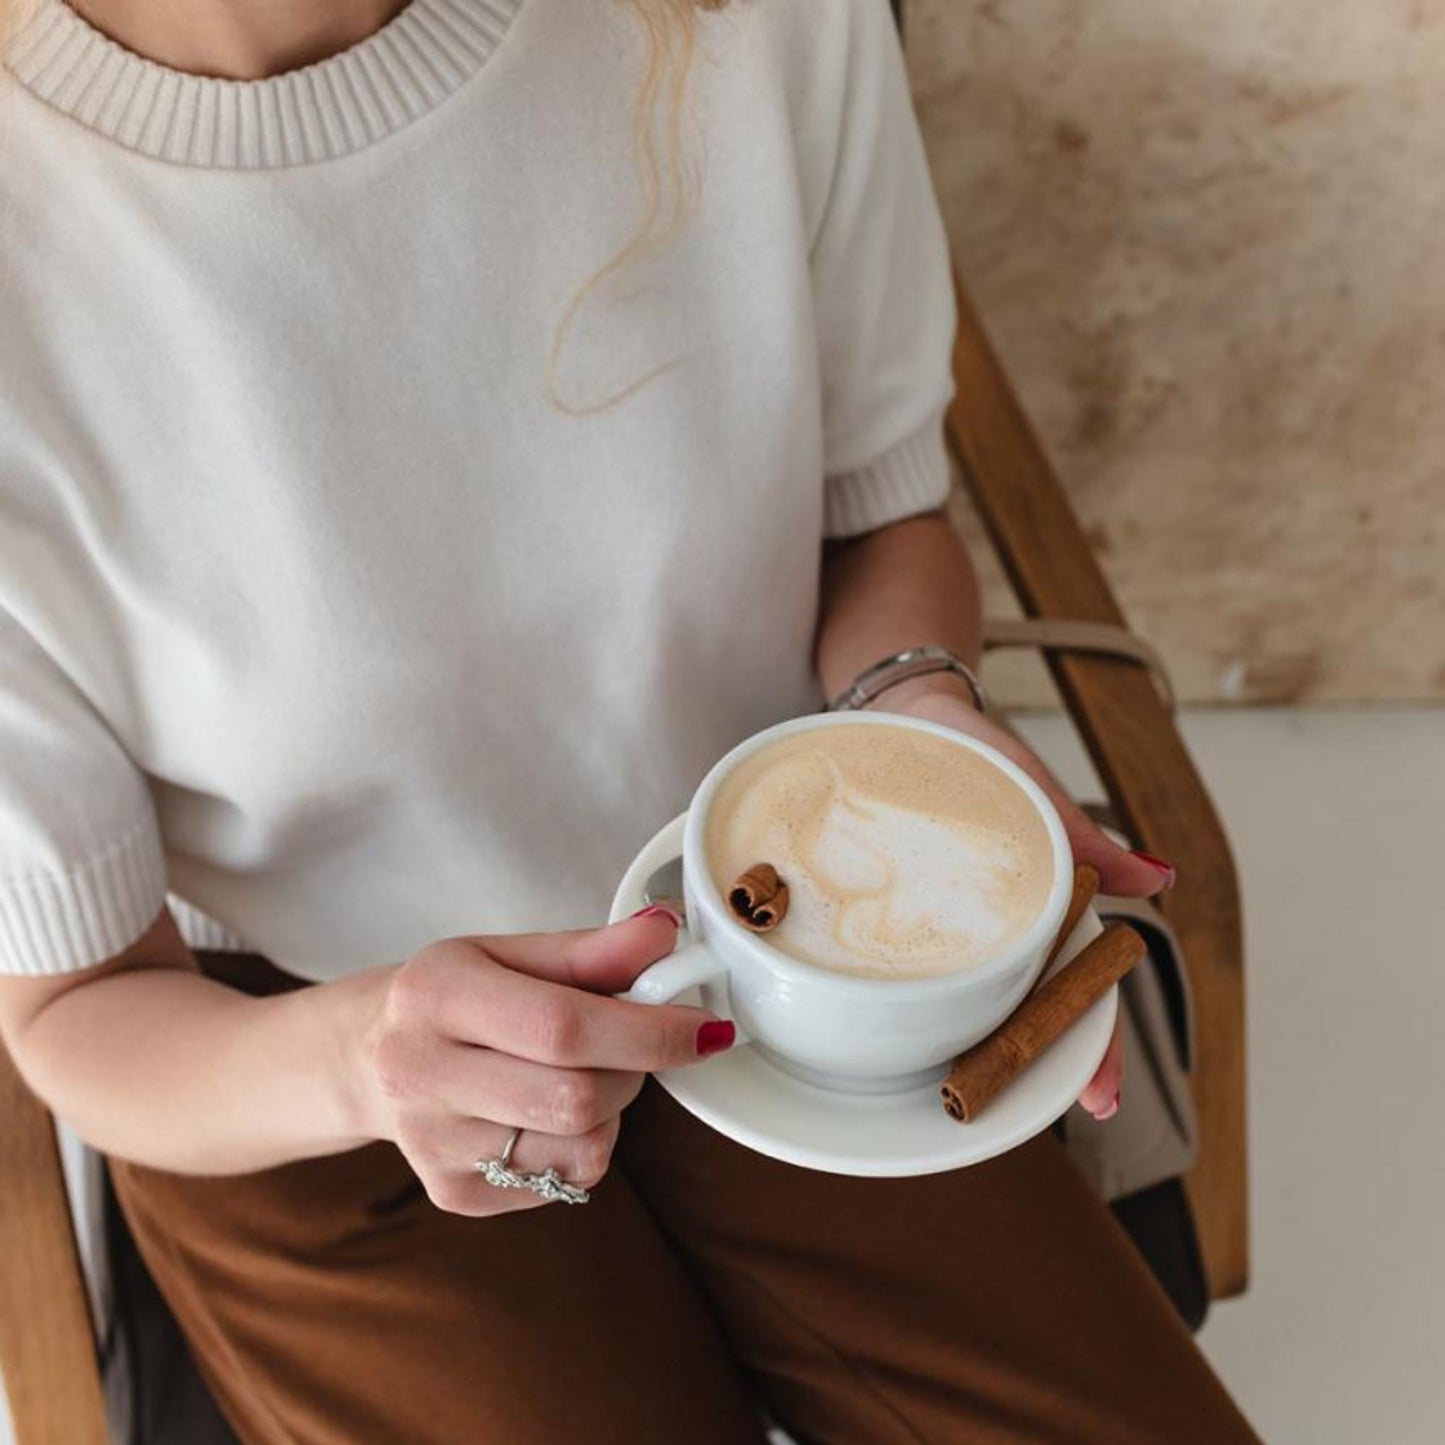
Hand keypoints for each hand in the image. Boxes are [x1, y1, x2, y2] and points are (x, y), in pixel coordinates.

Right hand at [356, 908, 729, 1214]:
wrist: (367, 1057)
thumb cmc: (455, 996)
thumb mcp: (512, 953)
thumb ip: (593, 950)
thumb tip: (667, 935)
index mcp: (436, 994)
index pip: (562, 1026)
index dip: (648, 1031)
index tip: (706, 1028)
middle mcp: (421, 1073)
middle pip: (577, 1097)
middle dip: (633, 1070)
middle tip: (629, 1045)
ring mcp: (432, 1144)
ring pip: (581, 1148)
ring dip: (612, 1111)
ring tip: (580, 1074)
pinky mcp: (453, 1194)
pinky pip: (564, 1182)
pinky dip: (583, 1145)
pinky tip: (546, 1111)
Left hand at [871, 683, 1175, 1119]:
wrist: (903, 712)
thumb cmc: (977, 752)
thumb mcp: (1031, 788)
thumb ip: (1086, 838)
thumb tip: (1159, 880)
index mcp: (1040, 911)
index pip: (1082, 990)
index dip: (1096, 1047)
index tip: (1102, 1100)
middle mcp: (995, 931)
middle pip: (1029, 1013)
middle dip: (1034, 1068)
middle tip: (1014, 1112)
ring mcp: (945, 929)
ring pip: (972, 1002)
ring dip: (973, 1048)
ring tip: (958, 1097)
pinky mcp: (889, 914)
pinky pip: (901, 964)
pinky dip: (906, 1002)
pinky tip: (879, 1037)